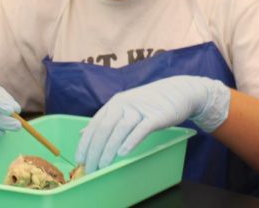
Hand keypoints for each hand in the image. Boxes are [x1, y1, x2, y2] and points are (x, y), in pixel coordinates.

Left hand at [76, 75, 229, 173]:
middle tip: (91, 167)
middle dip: (95, 150)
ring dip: (109, 149)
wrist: (178, 92)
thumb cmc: (149, 103)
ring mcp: (140, 108)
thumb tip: (82, 133)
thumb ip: (105, 120)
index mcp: (115, 103)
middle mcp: (124, 104)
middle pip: (105, 128)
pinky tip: (123, 153)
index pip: (95, 124)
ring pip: (120, 129)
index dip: (85, 142)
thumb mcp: (124, 108)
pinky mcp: (156, 115)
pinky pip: (141, 129)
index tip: (80, 159)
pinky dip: (131, 141)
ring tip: (103, 164)